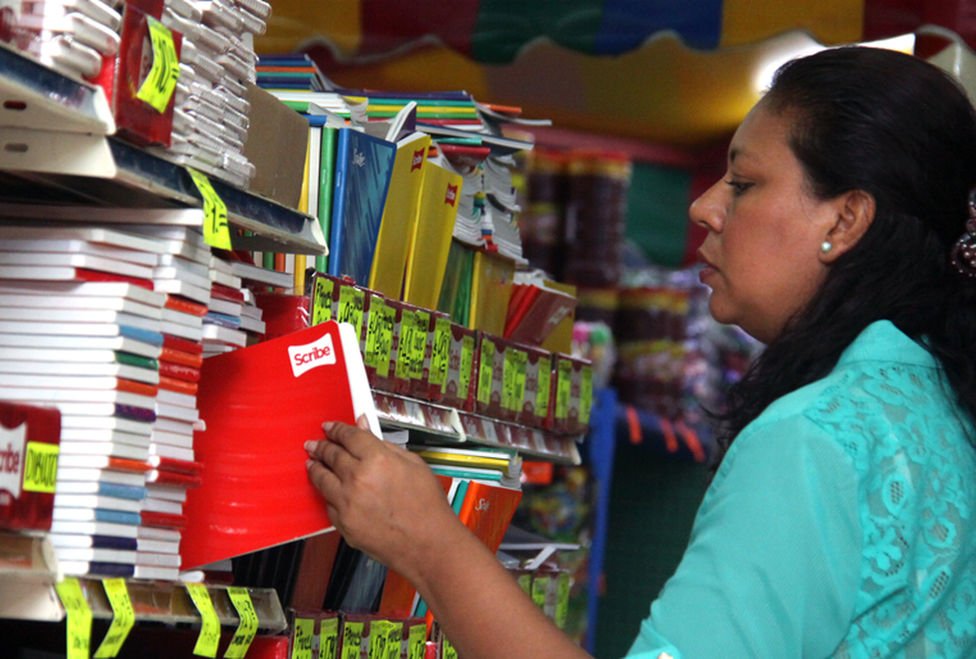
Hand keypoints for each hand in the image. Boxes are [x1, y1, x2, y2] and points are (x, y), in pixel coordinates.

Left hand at [305, 418, 460, 579]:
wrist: (428, 546)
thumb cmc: (427, 509)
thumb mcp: (414, 465)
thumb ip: (385, 445)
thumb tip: (368, 430)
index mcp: (377, 460)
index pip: (348, 436)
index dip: (337, 429)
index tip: (331, 427)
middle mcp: (358, 480)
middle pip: (331, 454)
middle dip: (322, 446)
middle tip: (316, 444)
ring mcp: (347, 504)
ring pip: (321, 479)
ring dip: (315, 467)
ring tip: (312, 462)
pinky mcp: (343, 524)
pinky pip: (328, 504)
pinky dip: (327, 494)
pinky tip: (328, 489)